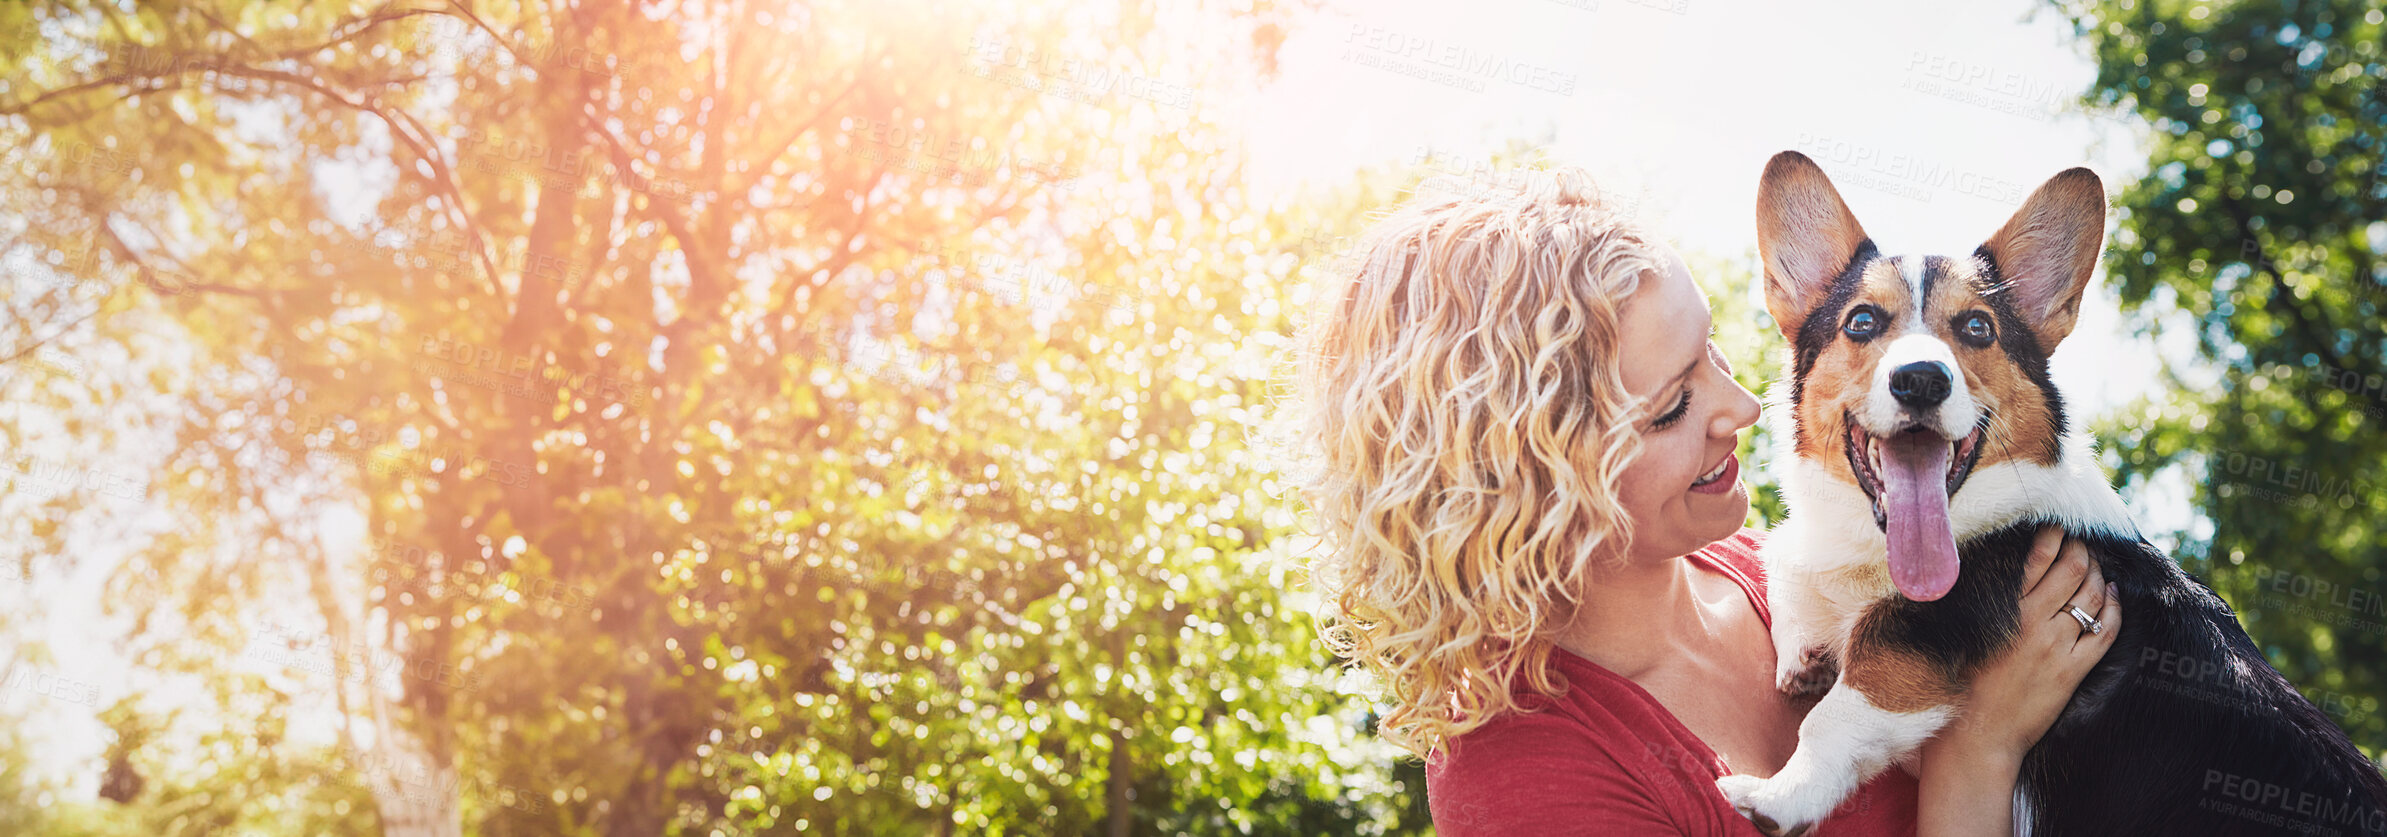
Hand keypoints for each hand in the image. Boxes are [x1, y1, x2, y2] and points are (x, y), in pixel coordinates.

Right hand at [1923, 524, 2122, 767]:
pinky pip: (2105, 631)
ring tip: (2097, 568)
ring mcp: (2056, 645)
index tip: (2058, 529)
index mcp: (2003, 608)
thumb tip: (2008, 571)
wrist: (1975, 732)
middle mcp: (2032, 621)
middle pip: (2072, 570)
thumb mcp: (1967, 631)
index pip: (2038, 557)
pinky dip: (2114, 609)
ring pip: (2091, 596)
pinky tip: (2113, 598)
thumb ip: (1988, 601)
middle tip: (2082, 545)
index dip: (2054, 537)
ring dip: (2099, 575)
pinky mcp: (2072, 670)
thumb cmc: (1961, 681)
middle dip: (2082, 551)